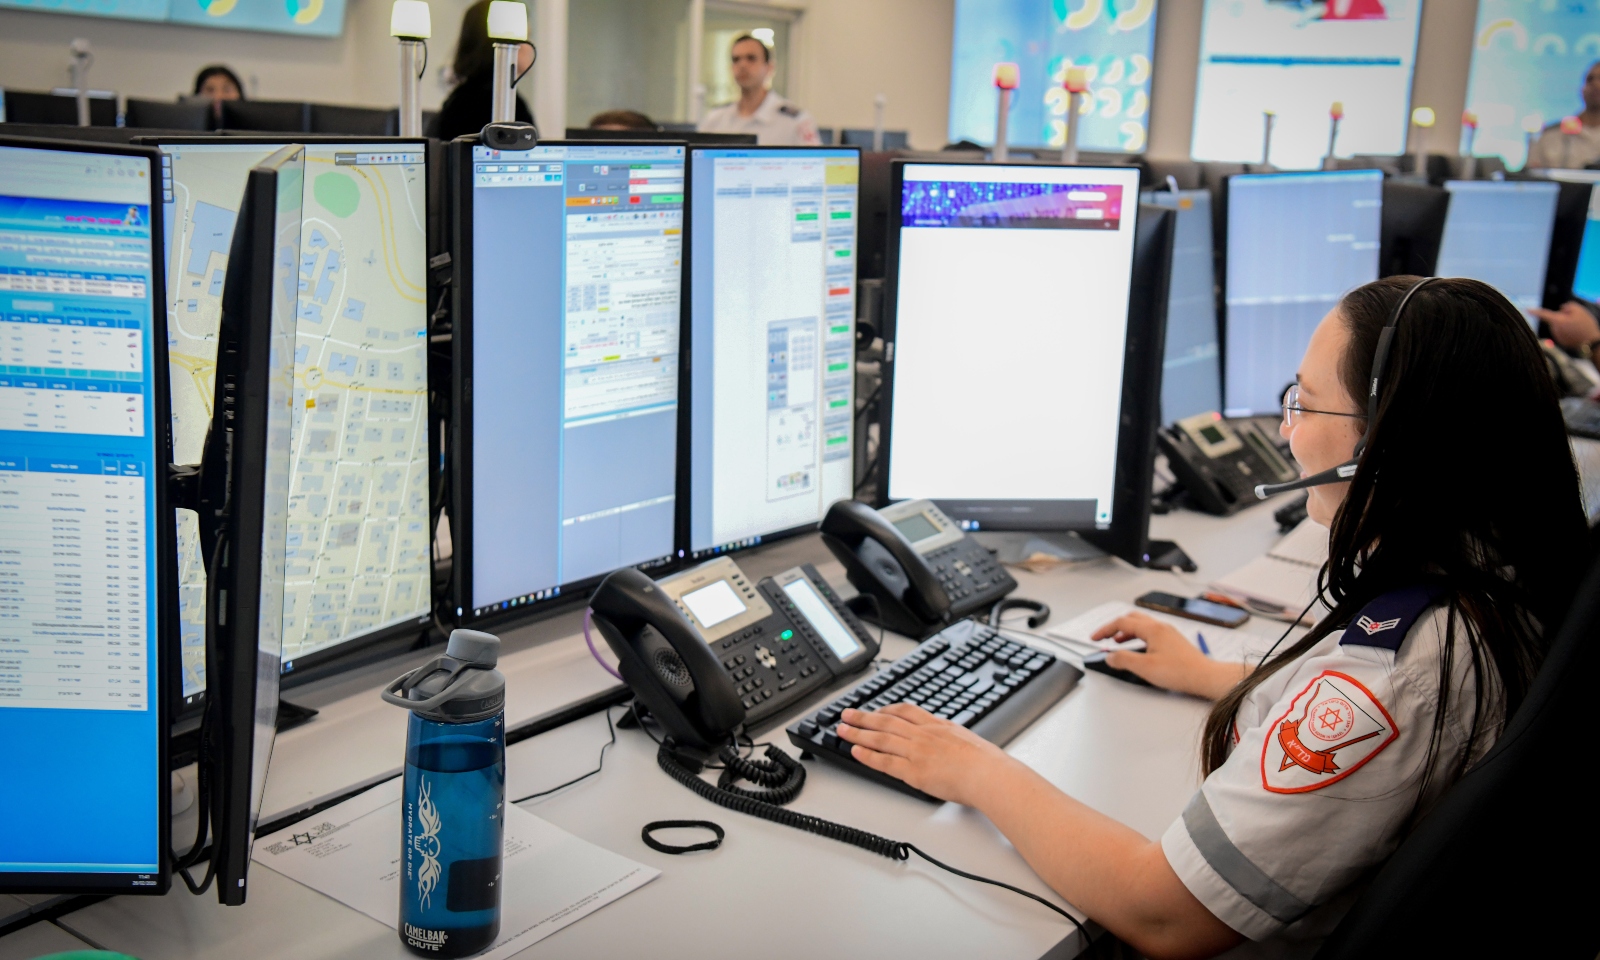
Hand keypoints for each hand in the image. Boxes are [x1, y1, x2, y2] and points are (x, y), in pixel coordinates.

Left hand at [835, 703, 1017, 806]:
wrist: (988, 775)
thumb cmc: (985, 762)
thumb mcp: (966, 738)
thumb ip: (950, 738)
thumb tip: (947, 743)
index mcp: (936, 726)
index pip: (906, 711)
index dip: (887, 709)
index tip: (876, 709)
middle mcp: (923, 735)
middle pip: (886, 721)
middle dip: (864, 716)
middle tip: (846, 713)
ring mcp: (916, 752)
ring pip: (880, 738)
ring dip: (858, 732)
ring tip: (841, 729)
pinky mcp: (913, 771)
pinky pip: (884, 762)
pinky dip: (868, 755)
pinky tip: (855, 750)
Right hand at [1090, 613, 1245, 699]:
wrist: (1205, 677)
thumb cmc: (1180, 672)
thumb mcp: (1144, 667)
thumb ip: (1123, 659)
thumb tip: (1110, 656)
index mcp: (1152, 629)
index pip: (1122, 623)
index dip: (1105, 630)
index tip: (1094, 638)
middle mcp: (1161, 627)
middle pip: (1132, 619)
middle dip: (1115, 627)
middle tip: (1104, 637)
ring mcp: (1169, 634)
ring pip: (1142, 626)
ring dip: (1126, 632)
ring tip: (1117, 643)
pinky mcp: (1174, 642)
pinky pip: (1151, 633)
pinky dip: (1138, 637)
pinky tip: (1138, 650)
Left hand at [1529, 301, 1599, 350]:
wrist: (1591, 342)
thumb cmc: (1585, 325)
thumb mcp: (1580, 311)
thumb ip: (1568, 306)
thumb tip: (1561, 309)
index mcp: (1557, 321)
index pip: (1544, 314)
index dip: (1535, 311)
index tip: (1527, 310)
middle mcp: (1554, 330)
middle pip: (1555, 319)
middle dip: (1563, 317)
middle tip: (1576, 320)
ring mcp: (1557, 336)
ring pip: (1559, 326)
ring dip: (1566, 325)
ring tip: (1578, 327)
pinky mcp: (1561, 341)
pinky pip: (1563, 332)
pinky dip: (1568, 331)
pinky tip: (1577, 333)